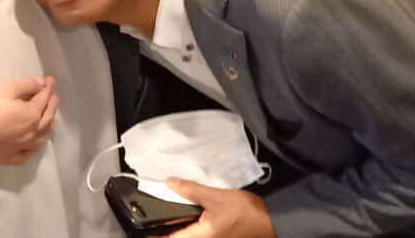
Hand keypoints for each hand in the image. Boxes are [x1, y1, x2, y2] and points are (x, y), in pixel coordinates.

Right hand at [0, 75, 58, 164]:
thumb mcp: (6, 88)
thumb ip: (27, 84)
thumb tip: (42, 84)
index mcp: (32, 115)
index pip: (43, 99)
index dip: (47, 88)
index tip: (49, 80)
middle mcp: (31, 133)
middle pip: (46, 118)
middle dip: (51, 105)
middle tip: (53, 96)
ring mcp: (21, 148)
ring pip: (41, 137)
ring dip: (48, 125)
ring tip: (49, 117)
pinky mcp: (9, 158)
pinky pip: (27, 154)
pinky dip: (34, 147)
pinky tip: (34, 144)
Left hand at [156, 178, 275, 237]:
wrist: (270, 220)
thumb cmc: (244, 211)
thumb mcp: (215, 197)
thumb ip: (191, 190)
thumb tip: (169, 183)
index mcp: (200, 237)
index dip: (155, 234)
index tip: (143, 224)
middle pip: (177, 237)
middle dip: (165, 230)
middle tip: (153, 216)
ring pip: (187, 235)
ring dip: (177, 227)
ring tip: (167, 212)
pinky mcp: (216, 236)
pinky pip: (196, 232)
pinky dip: (188, 225)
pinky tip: (186, 213)